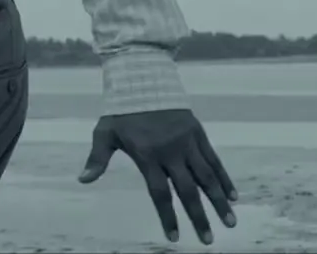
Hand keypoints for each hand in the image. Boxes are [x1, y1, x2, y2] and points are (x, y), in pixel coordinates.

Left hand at [77, 108, 237, 244]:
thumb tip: (83, 179)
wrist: (144, 80)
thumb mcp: (105, 132)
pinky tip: (233, 196)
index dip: (168, 216)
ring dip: (219, 201)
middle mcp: (171, 152)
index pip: (160, 193)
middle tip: (208, 240)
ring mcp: (187, 143)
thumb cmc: (122, 112)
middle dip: (199, 217)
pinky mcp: (198, 134)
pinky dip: (224, 178)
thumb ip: (98, 158)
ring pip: (207, 177)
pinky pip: (214, 160)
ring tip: (231, 222)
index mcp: (147, 155)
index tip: (175, 237)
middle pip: (188, 190)